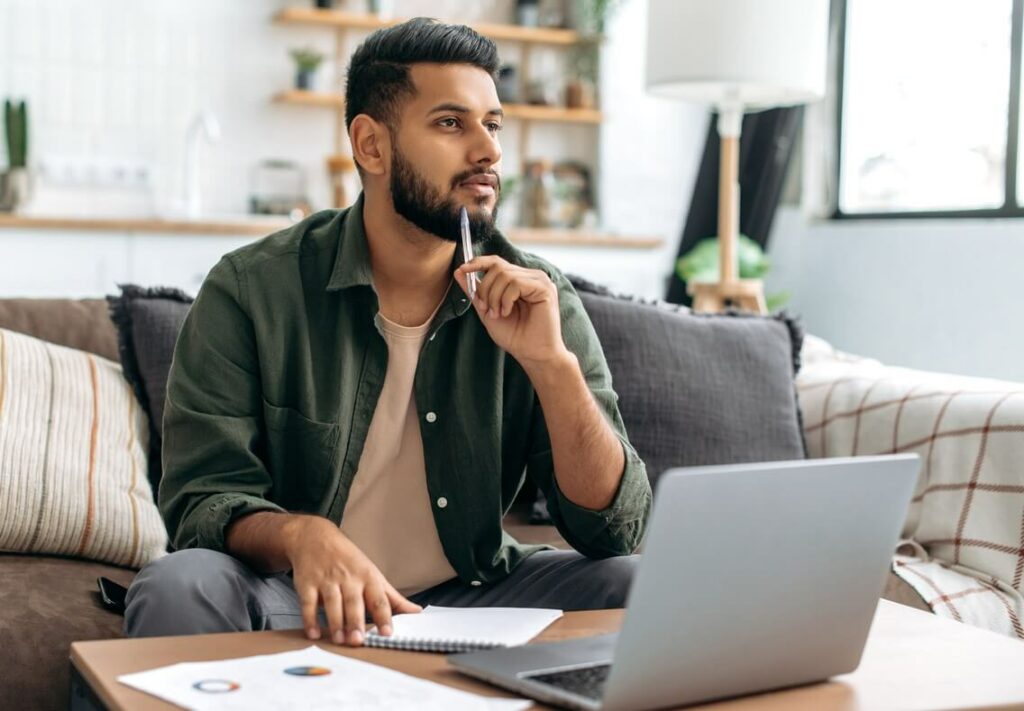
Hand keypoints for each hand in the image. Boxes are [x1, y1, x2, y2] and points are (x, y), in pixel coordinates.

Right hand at [283, 517, 421, 645]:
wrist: (316, 537)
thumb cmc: (349, 560)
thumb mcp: (373, 574)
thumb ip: (392, 597)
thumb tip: (416, 612)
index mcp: (368, 577)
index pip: (378, 599)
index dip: (383, 616)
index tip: (387, 633)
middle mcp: (348, 578)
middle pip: (353, 602)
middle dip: (356, 621)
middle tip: (358, 640)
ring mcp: (327, 580)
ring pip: (332, 604)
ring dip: (335, 623)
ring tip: (340, 640)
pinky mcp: (307, 584)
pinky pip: (308, 603)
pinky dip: (310, 619)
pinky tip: (313, 633)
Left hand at [455, 256, 570, 367]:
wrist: (533, 355)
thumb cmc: (515, 336)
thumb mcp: (487, 311)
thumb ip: (475, 291)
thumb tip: (459, 271)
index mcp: (519, 279)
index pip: (496, 262)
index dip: (478, 262)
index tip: (462, 270)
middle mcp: (531, 276)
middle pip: (497, 267)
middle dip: (485, 289)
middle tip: (486, 309)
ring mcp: (540, 281)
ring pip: (505, 274)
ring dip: (494, 297)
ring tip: (497, 314)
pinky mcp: (545, 288)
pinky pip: (516, 283)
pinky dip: (505, 299)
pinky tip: (507, 312)